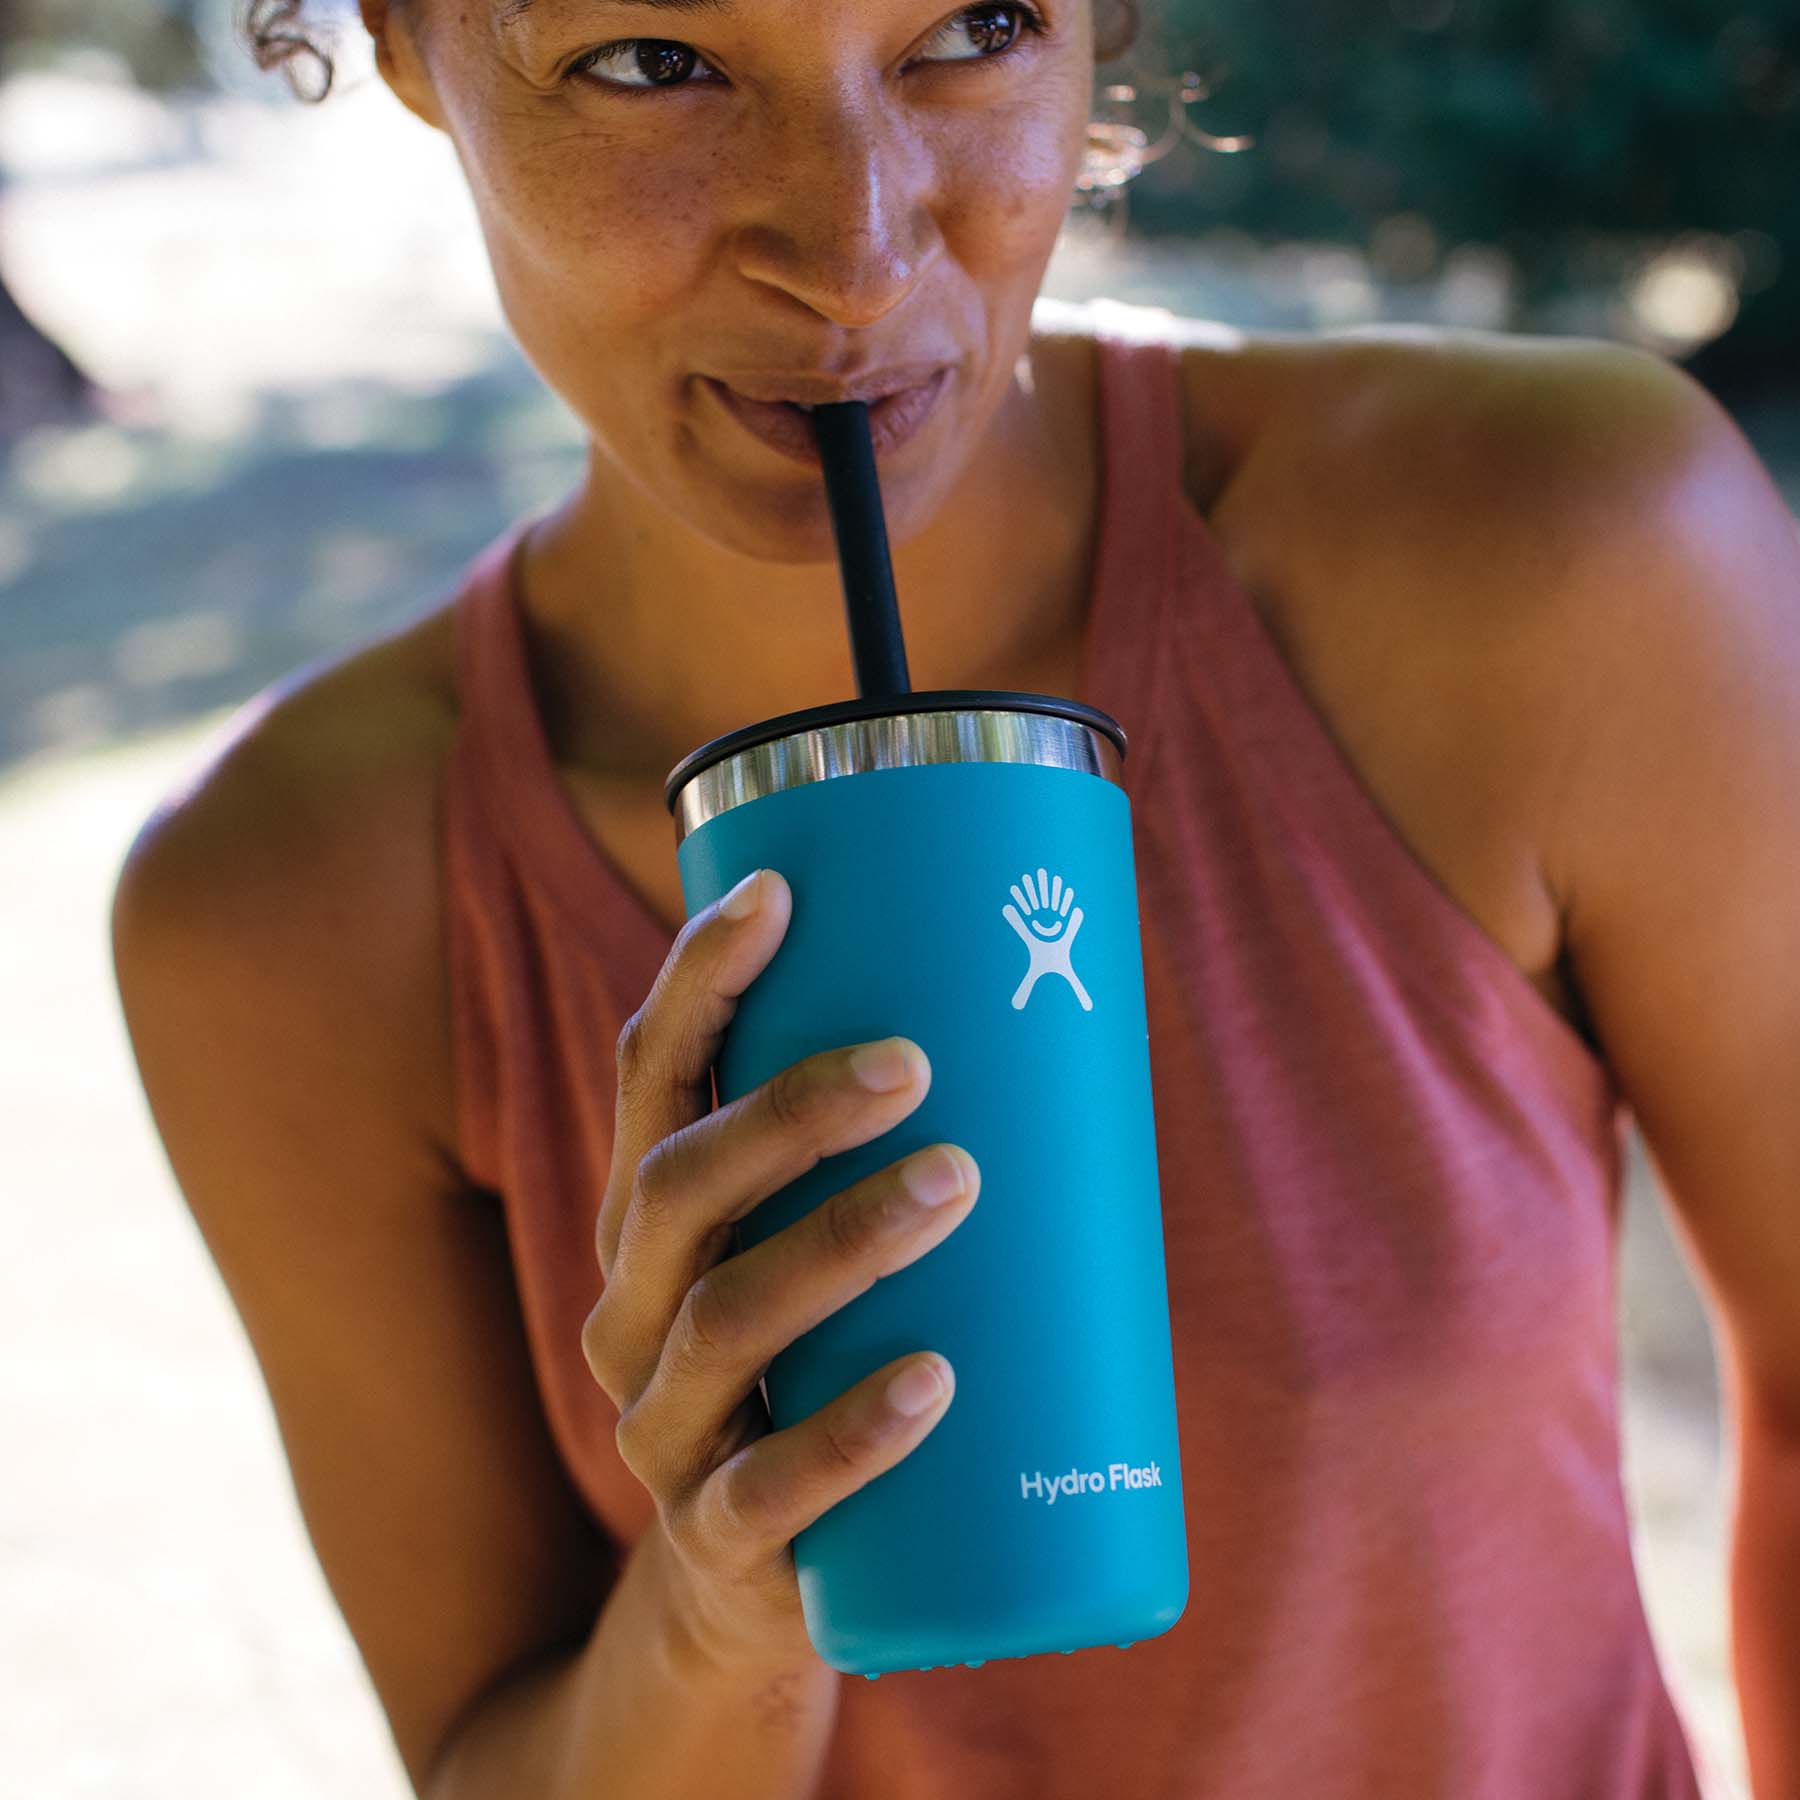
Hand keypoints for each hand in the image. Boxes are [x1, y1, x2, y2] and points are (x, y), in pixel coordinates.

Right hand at [581, 869, 980, 1675]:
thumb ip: (894, 1159)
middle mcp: (631, 1307)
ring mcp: (663, 1428)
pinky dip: (850, 1434)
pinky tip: (934, 1385)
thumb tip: (1067, 1019)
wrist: (745, 1591)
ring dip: (840, 1240)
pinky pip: (766, 1491)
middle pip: (676, 1187)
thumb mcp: (827, 1256)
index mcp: (652, 1220)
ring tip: (955, 1182)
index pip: (648, 1079)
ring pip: (721, 1318)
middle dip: (789, 1110)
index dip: (700, 981)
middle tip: (916, 1062)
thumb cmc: (817, 1369)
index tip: (778, 892)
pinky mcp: (719, 1541)